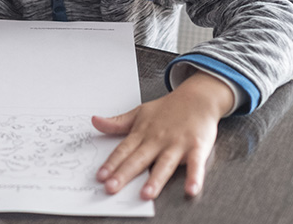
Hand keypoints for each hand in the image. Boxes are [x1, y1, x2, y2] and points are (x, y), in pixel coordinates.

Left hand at [92, 70, 234, 198]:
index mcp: (143, 133)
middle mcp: (158, 140)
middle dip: (124, 174)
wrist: (197, 97)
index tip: (100, 176)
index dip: (111, 163)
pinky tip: (191, 189)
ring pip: (164, 164)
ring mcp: (177, 144)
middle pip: (139, 159)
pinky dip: (194, 176)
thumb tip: (95, 122)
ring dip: (156, 179)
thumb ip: (117, 122)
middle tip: (111, 187)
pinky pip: (195, 164)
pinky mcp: (197, 147)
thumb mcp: (140, 113)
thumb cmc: (168, 109)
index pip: (123, 150)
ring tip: (146, 194)